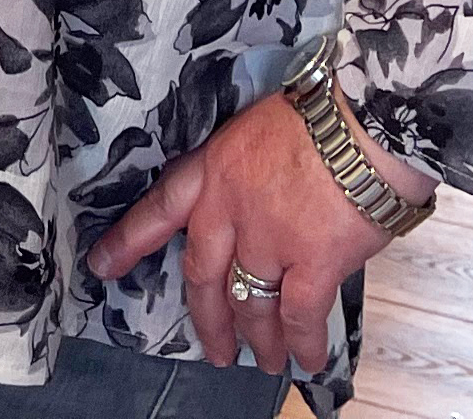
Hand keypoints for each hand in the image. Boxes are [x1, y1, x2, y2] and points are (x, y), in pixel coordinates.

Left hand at [84, 91, 434, 375]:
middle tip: (215, 349)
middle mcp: (231, 209)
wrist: (369, 116)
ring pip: (250, 303)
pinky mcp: (312, 262)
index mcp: (215, 169)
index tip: (103, 266)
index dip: (129, 240)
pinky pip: (299, 316)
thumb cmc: (326, 111)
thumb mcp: (261, 128)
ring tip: (266, 360)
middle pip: (204, 275)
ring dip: (258, 338)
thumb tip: (258, 208)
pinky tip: (305, 358)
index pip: (160, 208)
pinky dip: (303, 343)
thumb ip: (246, 172)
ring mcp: (269, 239)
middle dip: (208, 320)